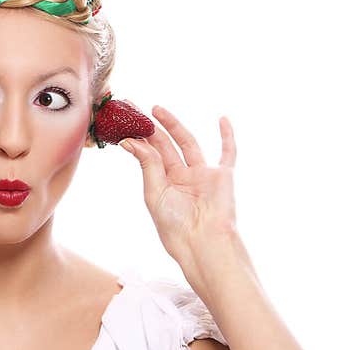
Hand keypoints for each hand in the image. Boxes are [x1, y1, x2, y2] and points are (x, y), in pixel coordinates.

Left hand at [118, 104, 237, 264]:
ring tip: (157, 109)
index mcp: (163, 184)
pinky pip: (228, 153)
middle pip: (165, 146)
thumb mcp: (155, 193)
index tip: (122, 121)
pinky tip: (222, 118)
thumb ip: (148, 165)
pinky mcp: (222, 176)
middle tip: (134, 108)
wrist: (203, 242)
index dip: (137, 138)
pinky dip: (227, 136)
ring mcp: (202, 175)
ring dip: (174, 125)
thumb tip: (130, 140)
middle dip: (150, 127)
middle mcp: (181, 177)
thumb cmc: (176, 226)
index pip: (149, 155)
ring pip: (188, 143)